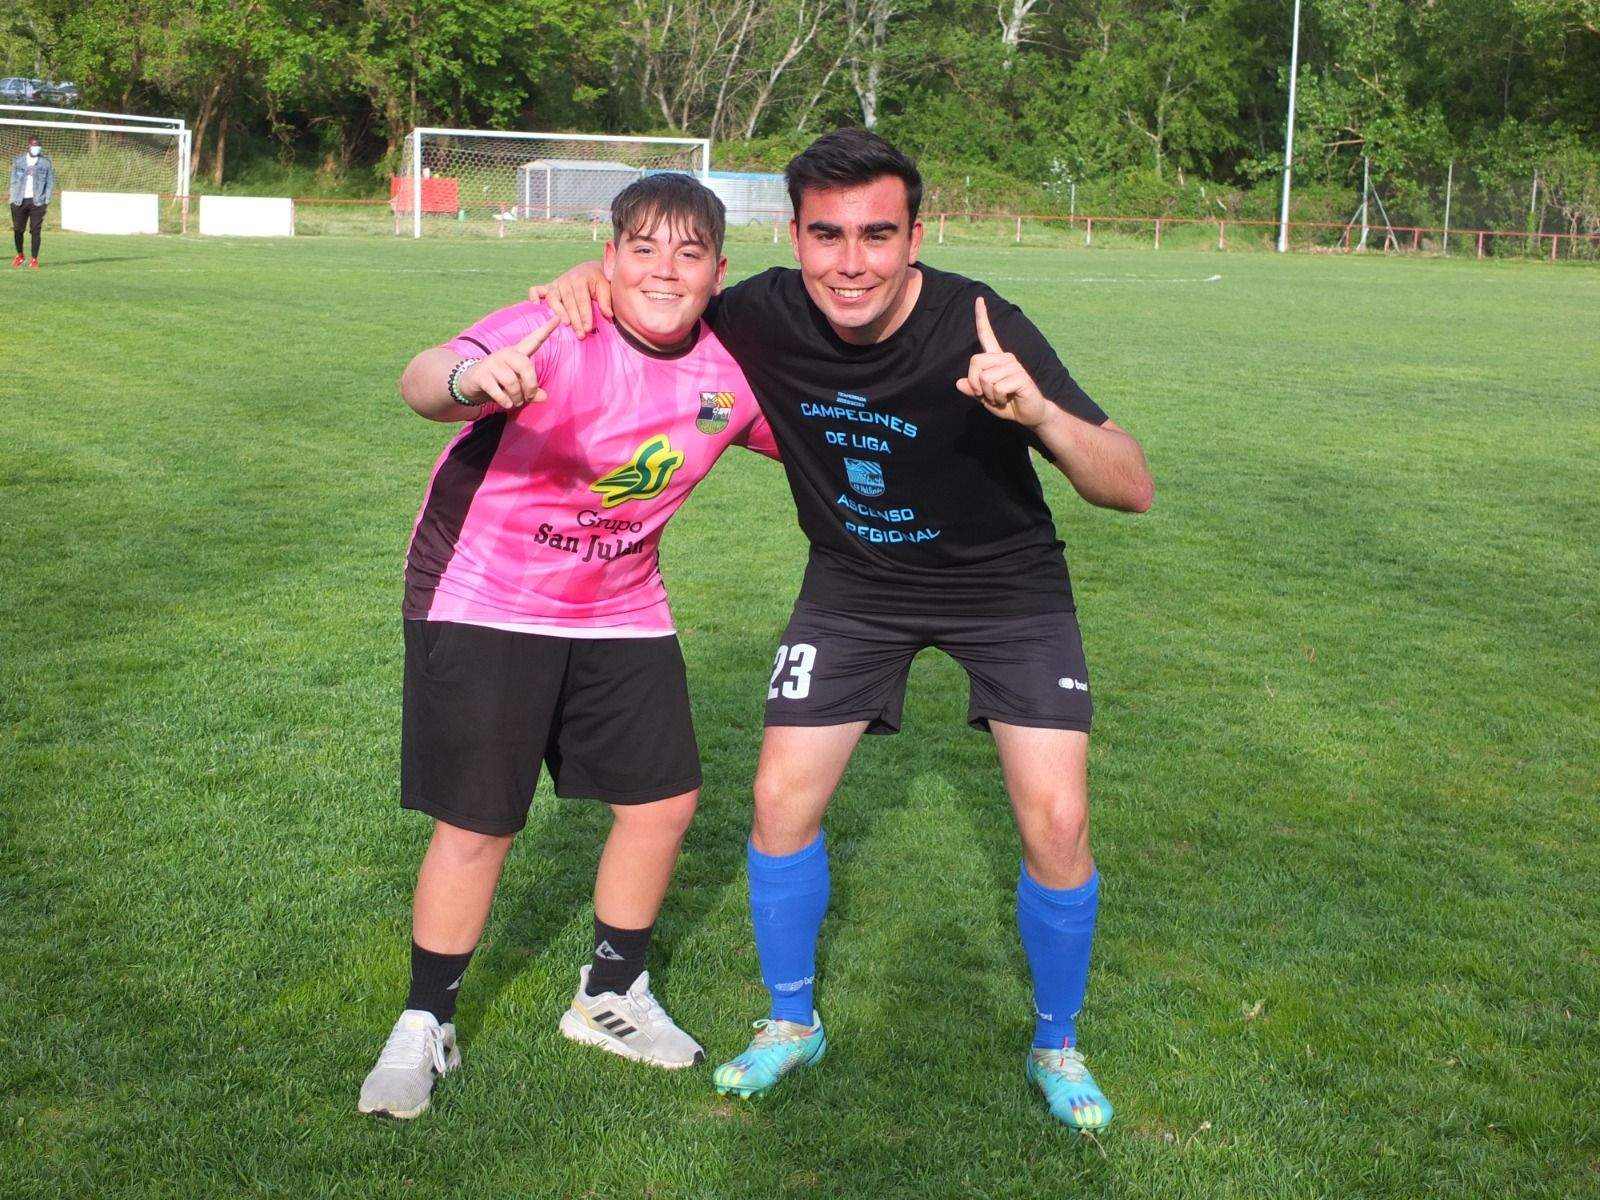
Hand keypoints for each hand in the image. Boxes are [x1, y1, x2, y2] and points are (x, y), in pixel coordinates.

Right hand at [459, 317, 559, 409]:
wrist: (470, 383)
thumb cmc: (499, 382)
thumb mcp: (518, 386)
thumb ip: (532, 391)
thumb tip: (544, 397)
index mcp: (517, 353)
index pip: (533, 340)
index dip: (546, 330)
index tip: (558, 317)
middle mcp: (505, 354)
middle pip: (525, 366)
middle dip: (530, 386)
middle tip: (528, 397)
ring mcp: (492, 363)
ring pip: (512, 381)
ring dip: (517, 397)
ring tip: (515, 402)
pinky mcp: (481, 375)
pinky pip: (498, 390)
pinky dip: (505, 400)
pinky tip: (507, 404)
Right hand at [528, 261, 610, 337]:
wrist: (590, 269)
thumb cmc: (599, 282)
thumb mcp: (605, 287)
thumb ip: (606, 301)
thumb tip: (608, 316)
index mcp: (580, 279)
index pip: (582, 300)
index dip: (585, 315)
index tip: (588, 329)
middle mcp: (566, 280)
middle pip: (568, 302)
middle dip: (574, 320)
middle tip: (580, 335)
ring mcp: (555, 284)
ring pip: (552, 298)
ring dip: (557, 312)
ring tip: (564, 324)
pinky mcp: (548, 287)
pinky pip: (536, 290)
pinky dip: (534, 297)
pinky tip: (536, 308)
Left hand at [955, 297, 1051, 426]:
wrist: (1030, 414)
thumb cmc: (1008, 403)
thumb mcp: (985, 398)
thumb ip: (973, 390)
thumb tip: (959, 383)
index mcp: (996, 358)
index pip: (986, 334)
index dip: (981, 317)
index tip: (978, 299)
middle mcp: (1005, 358)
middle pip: (975, 362)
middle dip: (976, 384)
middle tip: (988, 395)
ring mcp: (1014, 365)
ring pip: (985, 378)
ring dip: (989, 395)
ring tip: (1001, 397)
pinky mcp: (1021, 377)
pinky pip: (997, 387)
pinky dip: (998, 399)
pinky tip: (1008, 399)